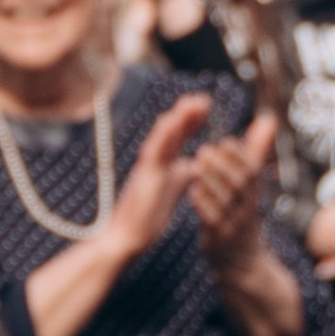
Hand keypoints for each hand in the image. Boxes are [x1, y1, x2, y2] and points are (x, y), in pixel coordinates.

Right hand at [98, 90, 209, 259]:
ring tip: (192, 102)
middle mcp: (156, 160)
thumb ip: (184, 174)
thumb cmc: (149, 215)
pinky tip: (169, 121)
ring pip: (163, 136)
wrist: (128, 236)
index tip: (206, 105)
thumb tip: (197, 164)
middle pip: (173, 131)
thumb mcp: (174, 189)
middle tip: (203, 99)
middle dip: (187, 115)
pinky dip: (161, 135)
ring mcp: (148, 166)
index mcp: (165, 163)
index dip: (192, 121)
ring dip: (177, 118)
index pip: (180, 137)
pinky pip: (152, 152)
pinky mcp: (143, 176)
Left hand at [189, 108, 278, 260]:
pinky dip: (203, 205)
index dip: (241, 156)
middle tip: (204, 149)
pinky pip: (213, 222)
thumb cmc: (242, 213)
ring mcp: (234, 225)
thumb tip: (268, 118)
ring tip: (195, 165)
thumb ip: (257, 151)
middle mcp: (247, 208)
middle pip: (241, 185)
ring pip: (226, 202)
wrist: (242, 262)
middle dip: (225, 166)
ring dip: (211, 182)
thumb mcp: (252, 184)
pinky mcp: (220, 240)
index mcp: (254, 193)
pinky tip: (191, 191)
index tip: (225, 140)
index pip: (253, 171)